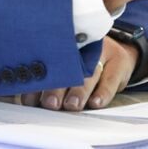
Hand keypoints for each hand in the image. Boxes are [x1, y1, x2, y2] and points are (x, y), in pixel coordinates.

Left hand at [19, 36, 137, 110]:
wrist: (117, 50)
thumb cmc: (84, 60)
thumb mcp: (68, 60)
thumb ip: (49, 77)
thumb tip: (28, 99)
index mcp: (65, 43)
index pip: (49, 61)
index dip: (39, 80)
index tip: (30, 98)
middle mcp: (83, 45)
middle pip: (69, 67)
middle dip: (58, 87)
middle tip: (50, 103)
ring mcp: (102, 52)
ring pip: (90, 73)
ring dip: (79, 91)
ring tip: (72, 105)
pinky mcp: (119, 62)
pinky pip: (111, 79)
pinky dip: (103, 93)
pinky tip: (96, 103)